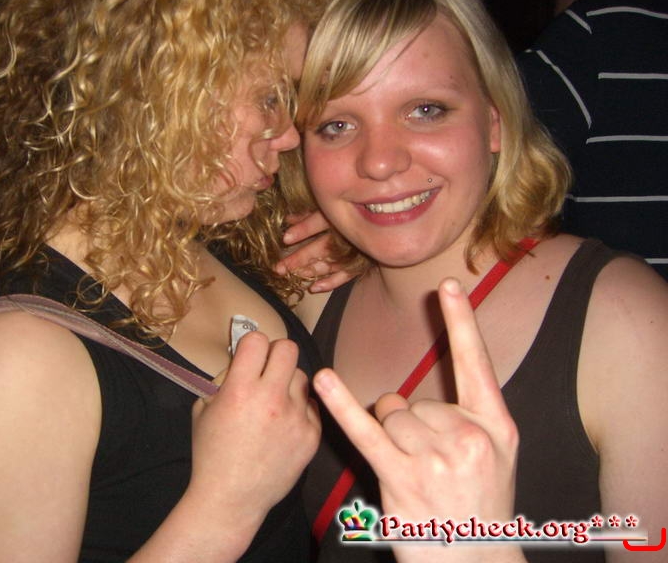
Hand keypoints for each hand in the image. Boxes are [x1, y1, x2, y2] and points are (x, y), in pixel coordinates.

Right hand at [187, 332, 320, 529]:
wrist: (231, 498)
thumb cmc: (211, 453)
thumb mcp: (204, 409)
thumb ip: (225, 380)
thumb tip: (242, 360)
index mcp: (240, 390)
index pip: (257, 340)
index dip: (251, 345)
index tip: (248, 356)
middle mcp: (271, 399)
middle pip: (288, 348)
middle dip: (275, 354)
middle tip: (267, 369)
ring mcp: (295, 418)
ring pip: (302, 377)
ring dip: (288, 383)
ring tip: (275, 402)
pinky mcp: (311, 435)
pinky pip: (312, 405)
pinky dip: (299, 409)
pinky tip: (284, 424)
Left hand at [274, 211, 353, 292]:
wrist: (384, 224)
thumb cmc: (352, 214)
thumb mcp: (330, 210)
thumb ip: (309, 216)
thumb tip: (288, 220)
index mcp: (339, 218)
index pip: (318, 223)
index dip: (303, 230)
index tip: (285, 238)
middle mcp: (347, 236)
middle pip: (320, 248)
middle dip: (299, 258)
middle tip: (279, 268)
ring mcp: (354, 252)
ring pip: (329, 264)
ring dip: (311, 271)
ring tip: (294, 276)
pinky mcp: (360, 264)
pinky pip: (344, 276)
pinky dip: (329, 283)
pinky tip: (314, 288)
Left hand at [314, 278, 518, 559]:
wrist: (474, 560)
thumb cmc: (479, 505)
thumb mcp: (494, 456)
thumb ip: (463, 416)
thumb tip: (404, 398)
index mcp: (496, 425)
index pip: (475, 362)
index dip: (461, 322)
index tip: (447, 285)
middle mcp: (469, 437)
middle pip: (413, 398)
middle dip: (408, 424)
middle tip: (428, 464)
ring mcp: (435, 458)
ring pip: (390, 413)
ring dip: (390, 437)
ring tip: (413, 473)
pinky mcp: (402, 477)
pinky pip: (365, 432)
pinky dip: (341, 406)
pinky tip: (323, 381)